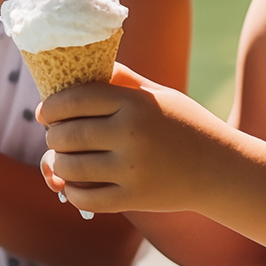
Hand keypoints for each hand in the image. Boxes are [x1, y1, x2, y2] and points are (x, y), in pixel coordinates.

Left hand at [37, 62, 221, 213]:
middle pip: (67, 135)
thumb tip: (84, 67)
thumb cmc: (185, 125)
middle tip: (54, 137)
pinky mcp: (134, 198)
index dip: (51, 106)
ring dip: (58, 165)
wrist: (220, 169)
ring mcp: (132, 168)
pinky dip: (71, 193)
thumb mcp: (158, 95)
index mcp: (135, 103)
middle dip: (52, 136)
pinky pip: (86, 198)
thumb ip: (121, 81)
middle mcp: (131, 134)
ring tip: (61, 160)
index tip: (44, 112)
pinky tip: (73, 186)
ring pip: (70, 168)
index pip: (75, 99)